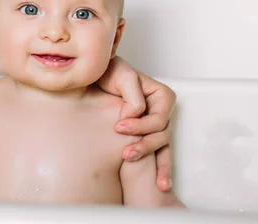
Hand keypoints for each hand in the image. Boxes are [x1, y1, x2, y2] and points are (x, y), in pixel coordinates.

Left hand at [97, 56, 175, 191]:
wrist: (96, 77)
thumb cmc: (109, 71)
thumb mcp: (121, 75)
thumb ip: (132, 94)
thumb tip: (137, 114)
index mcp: (161, 96)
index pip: (158, 119)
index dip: (141, 126)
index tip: (118, 127)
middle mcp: (161, 111)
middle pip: (161, 136)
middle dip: (145, 146)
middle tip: (125, 153)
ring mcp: (155, 124)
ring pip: (161, 148)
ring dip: (154, 163)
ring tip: (131, 165)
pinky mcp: (146, 134)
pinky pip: (158, 153)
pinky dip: (160, 168)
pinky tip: (161, 184)